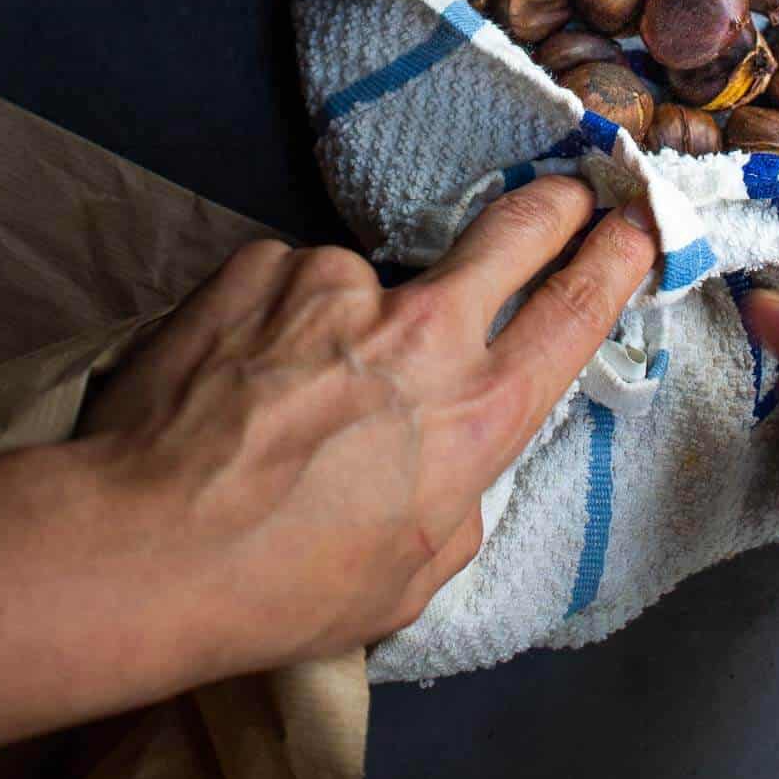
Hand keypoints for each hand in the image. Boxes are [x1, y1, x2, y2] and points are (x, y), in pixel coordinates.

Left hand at [0, 177, 656, 756]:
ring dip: (347, 321)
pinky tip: (236, 375)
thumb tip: (449, 453)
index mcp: (477, 411)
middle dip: (553, 204)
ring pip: (368, 282)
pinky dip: (275, 320)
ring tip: (282, 394)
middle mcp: (423, 328)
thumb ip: (458, 491)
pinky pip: (288, 283)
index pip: (574, 312)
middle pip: (515, 229)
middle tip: (562, 193)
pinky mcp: (262, 263)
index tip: (633, 227)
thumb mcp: (416, 572)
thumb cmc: (288, 585)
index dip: (616, 259)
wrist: (146, 546)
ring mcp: (338, 283)